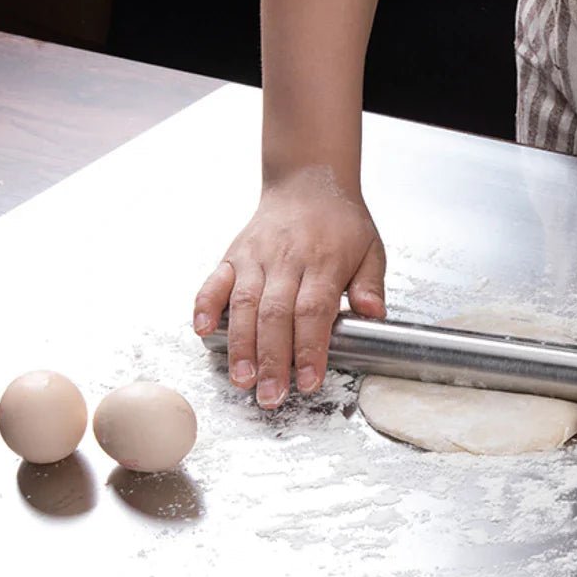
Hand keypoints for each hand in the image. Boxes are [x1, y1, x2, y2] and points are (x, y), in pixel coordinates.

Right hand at [193, 166, 385, 408]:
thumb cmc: (341, 221)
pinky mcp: (233, 255)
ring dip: (240, 346)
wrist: (308, 180)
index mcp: (323, 262)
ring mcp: (255, 258)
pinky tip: (202, 332)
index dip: (309, 349)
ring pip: (243, 305)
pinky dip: (204, 306)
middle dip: (272, 360)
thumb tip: (374, 314)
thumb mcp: (371, 249)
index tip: (309, 381)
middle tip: (271, 396)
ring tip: (242, 379)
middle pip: (275, 316)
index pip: (313, 311)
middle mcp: (285, 260)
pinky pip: (214, 282)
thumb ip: (371, 284)